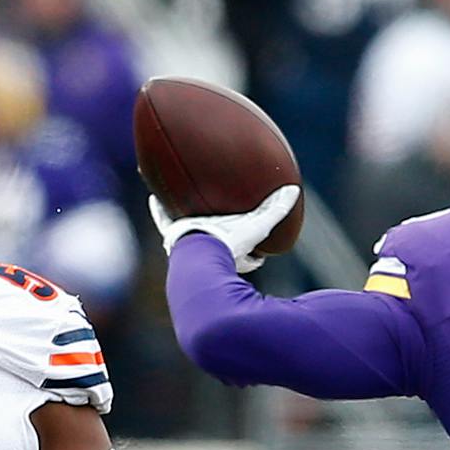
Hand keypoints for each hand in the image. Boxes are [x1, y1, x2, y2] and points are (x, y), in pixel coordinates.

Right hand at [149, 185, 300, 273]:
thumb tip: (295, 190)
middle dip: (224, 239)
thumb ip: (277, 210)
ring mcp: (190, 246)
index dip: (255, 254)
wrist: (199, 250)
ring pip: (192, 235)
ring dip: (191, 224)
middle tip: (226, 227)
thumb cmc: (229, 242)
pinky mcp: (172, 236)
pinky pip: (165, 220)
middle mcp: (212, 253)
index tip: (261, 249)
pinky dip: (160, 209)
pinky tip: (154, 197)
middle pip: (220, 247)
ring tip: (187, 208)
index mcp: (234, 256)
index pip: (249, 259)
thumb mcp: (257, 225)